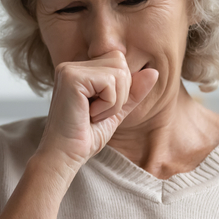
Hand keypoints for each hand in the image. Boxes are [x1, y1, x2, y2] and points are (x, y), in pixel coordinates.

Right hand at [37, 51, 158, 177]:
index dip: (121, 88)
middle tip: (98, 112)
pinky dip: (108, 104)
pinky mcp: (71, 77)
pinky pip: (110, 82)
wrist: (65, 156)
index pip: (119, 62)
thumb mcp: (116, 111)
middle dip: (120, 93)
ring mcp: (70, 69)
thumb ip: (134, 92)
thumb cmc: (85, 136)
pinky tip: (89, 114)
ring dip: (114, 101)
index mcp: (80, 70)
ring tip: (93, 114)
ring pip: (119, 72)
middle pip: (120, 63)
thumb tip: (153, 72)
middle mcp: (72, 65)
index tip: (100, 108)